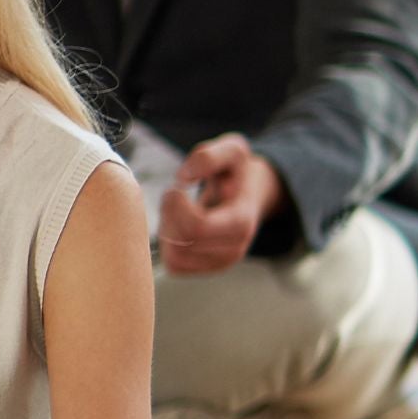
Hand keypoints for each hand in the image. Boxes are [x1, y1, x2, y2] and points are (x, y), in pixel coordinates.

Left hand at [156, 135, 281, 276]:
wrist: (249, 193)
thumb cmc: (236, 171)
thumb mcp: (231, 149)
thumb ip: (208, 156)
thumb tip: (183, 177)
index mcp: (242, 222)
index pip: (198, 228)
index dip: (176, 206)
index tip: (177, 187)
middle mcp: (234, 249)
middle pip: (182, 242)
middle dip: (169, 216)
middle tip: (174, 195)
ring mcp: (221, 263)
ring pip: (174, 257)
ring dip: (168, 231)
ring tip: (177, 211)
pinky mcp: (206, 269)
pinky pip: (174, 266)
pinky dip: (169, 246)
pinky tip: (178, 227)